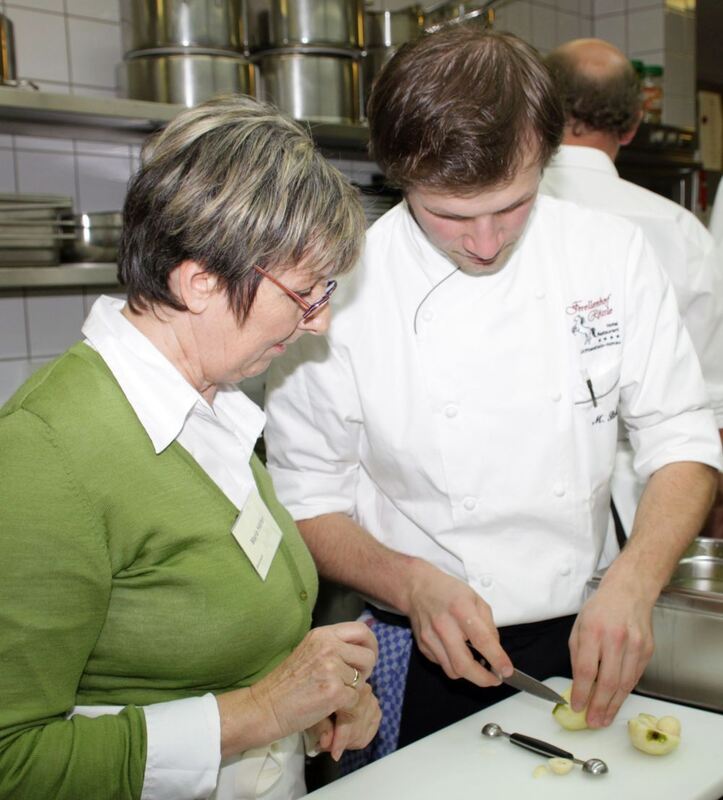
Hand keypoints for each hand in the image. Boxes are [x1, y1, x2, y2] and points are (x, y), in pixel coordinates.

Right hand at [217, 621, 377, 755]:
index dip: (371, 645)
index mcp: (323, 634)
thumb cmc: (286, 683)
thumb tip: (363, 647)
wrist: (265, 706)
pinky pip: (355, 699)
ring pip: (363, 679)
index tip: (366, 658)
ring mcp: (331, 668)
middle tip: (351, 682)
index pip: (362, 630)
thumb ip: (333, 646)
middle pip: (369, 655)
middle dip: (365, 671)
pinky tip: (329, 706)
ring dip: (353, 690)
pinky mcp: (333, 691)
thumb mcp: (310, 651)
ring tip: (334, 693)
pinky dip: (346, 707)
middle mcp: (328, 646)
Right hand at [403, 559, 512, 686]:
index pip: (481, 640)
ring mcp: (430, 637)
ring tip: (479, 667)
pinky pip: (443, 665)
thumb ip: (488, 625)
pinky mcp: (423, 646)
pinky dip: (455, 665)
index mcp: (461, 609)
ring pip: (452, 670)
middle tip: (495, 679)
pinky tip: (460, 654)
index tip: (506, 670)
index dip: (496, 658)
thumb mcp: (476, 599)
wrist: (417, 588)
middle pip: (463, 664)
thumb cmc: (449, 591)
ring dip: (469, 674)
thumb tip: (495, 650)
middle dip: (483, 679)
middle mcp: (443, 625)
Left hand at [568, 578, 654, 727]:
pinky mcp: (648, 651)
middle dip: (599, 706)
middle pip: (607, 681)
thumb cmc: (600, 608)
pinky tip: (616, 701)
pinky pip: (635, 677)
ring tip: (604, 719)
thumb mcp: (579, 625)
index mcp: (593, 630)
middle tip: (593, 722)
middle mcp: (615, 639)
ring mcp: (635, 645)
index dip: (581, 692)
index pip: (585, 669)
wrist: (629, 592)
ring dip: (614, 705)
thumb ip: (577, 653)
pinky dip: (625, 692)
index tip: (576, 706)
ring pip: (624, 683)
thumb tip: (578, 683)